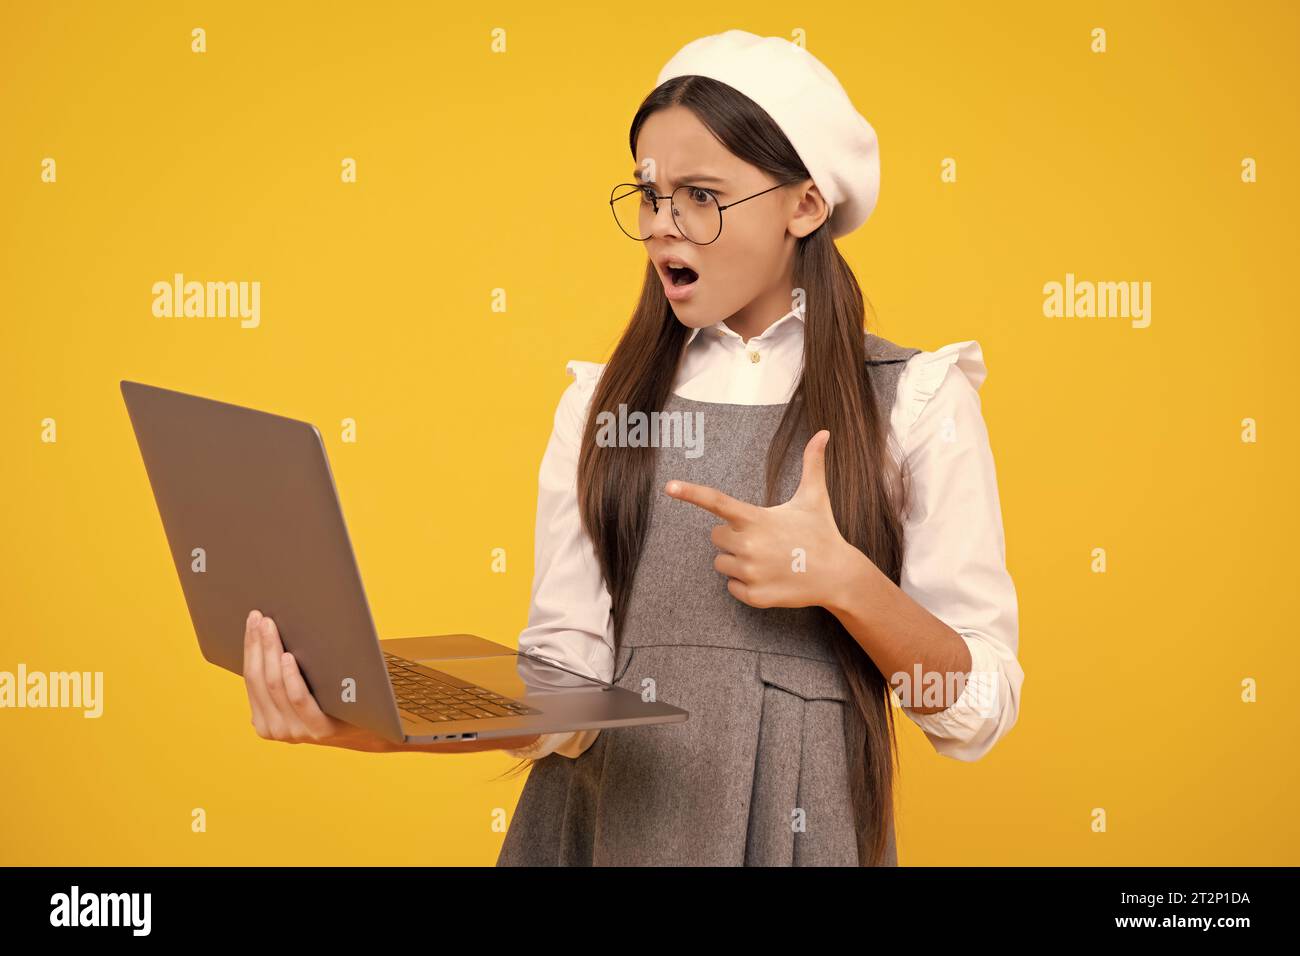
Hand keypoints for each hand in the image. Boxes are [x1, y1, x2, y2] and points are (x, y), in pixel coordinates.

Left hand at [242, 610, 545, 754]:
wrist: (382, 733)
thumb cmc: (407, 712)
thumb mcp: (431, 706)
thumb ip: (465, 709)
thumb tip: (521, 715)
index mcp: (340, 734)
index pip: (303, 709)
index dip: (289, 681)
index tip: (286, 651)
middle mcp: (306, 738)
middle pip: (273, 691)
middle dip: (266, 652)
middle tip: (266, 617)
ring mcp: (285, 732)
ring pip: (259, 690)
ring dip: (254, 654)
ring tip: (259, 619)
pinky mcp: (271, 723)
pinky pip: (254, 693)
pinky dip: (250, 664)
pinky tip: (255, 637)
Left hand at [664, 429, 863, 610]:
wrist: (838, 576)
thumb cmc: (822, 533)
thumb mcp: (815, 497)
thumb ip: (813, 464)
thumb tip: (824, 433)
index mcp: (756, 518)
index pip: (717, 501)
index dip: (691, 492)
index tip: (669, 486)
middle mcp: (748, 545)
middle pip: (716, 537)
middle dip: (733, 537)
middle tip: (762, 540)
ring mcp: (750, 572)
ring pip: (721, 563)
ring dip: (738, 561)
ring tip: (768, 560)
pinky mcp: (753, 595)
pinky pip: (731, 587)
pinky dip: (746, 584)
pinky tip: (770, 577)